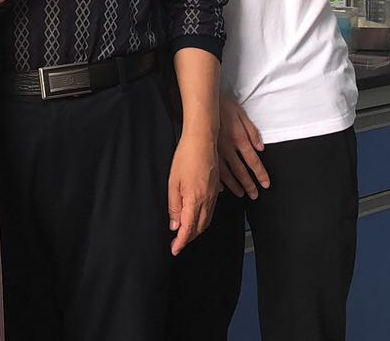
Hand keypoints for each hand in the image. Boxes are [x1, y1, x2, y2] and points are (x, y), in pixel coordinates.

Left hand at [168, 131, 219, 255]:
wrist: (202, 139)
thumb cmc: (186, 157)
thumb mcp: (173, 182)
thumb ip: (174, 206)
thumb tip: (175, 225)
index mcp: (195, 199)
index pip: (188, 229)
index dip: (181, 242)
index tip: (174, 249)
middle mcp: (207, 200)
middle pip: (199, 228)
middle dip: (189, 239)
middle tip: (177, 243)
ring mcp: (213, 194)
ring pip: (207, 220)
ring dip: (196, 230)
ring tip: (185, 233)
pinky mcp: (216, 188)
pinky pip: (211, 210)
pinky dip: (204, 219)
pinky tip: (197, 217)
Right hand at [216, 95, 269, 199]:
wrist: (202, 102)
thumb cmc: (222, 105)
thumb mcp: (241, 114)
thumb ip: (252, 131)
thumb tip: (260, 147)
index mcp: (239, 138)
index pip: (252, 161)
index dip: (260, 174)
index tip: (265, 184)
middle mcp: (228, 147)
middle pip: (241, 171)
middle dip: (249, 184)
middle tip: (254, 194)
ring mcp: (215, 151)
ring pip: (227, 173)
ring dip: (235, 185)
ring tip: (241, 193)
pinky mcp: (206, 151)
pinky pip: (213, 169)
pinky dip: (218, 180)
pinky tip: (221, 187)